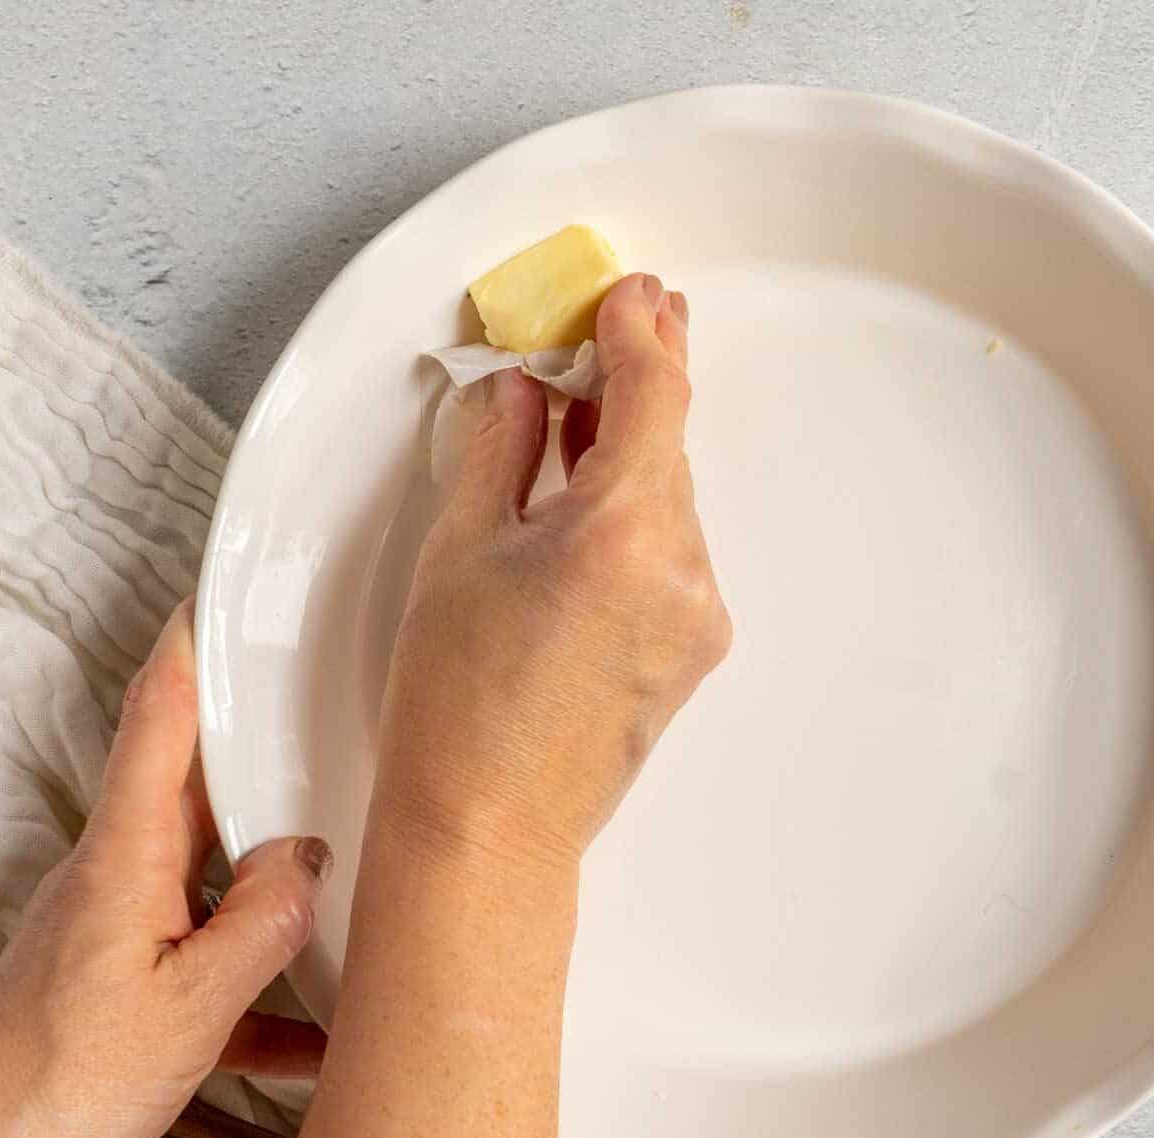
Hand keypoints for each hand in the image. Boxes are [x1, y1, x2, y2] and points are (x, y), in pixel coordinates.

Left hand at [0, 599, 331, 1137]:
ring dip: (275, 873)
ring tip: (341, 872)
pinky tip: (312, 1030)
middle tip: (317, 708)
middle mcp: (119, 876)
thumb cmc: (59, 1088)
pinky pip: (211, 958)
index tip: (226, 589)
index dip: (192, 643)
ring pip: (216, 870)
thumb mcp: (193, 1007)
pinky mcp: (126, 978)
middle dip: (258, 743)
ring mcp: (119, 925)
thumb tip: (308, 859)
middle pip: (197, 784)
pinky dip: (263, 985)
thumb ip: (263, 922)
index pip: (157, 718)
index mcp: (126, 859)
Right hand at [376, 271, 729, 869]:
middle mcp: (681, 571)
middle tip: (617, 323)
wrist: (489, 828)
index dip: (641, 333)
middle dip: (639, 381)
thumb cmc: (455, 704)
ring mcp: (698, 614)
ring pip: (670, 499)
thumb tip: (519, 391)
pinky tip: (591, 500)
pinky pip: (673, 551)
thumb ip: (500, 449)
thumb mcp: (459, 549)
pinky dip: (638, 513)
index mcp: (621, 535)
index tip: (630, 294)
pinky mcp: (695, 647)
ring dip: (632, 453)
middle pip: (669, 445)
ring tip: (577, 419)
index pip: (653, 397)